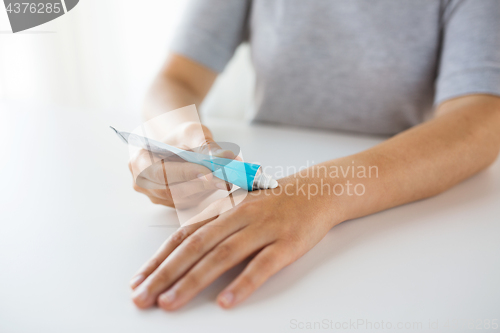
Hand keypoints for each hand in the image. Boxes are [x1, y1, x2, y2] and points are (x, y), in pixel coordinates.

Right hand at [129, 122, 234, 207]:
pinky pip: (190, 202)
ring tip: (226, 178)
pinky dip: (206, 193)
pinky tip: (218, 182)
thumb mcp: (193, 132)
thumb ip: (207, 145)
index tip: (208, 172)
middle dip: (201, 184)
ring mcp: (157, 196)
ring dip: (206, 190)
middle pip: (172, 190)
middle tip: (225, 179)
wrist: (179, 145)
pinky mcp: (173, 203)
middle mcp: (144, 183)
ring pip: (183, 199)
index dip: (185, 174)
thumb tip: (227, 156)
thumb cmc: (180, 137)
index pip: (161, 173)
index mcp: (140, 161)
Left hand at [129, 174, 340, 309]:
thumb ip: (215, 225)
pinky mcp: (287, 243)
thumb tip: (183, 251)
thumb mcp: (241, 206)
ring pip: (222, 255)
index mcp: (225, 210)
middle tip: (142, 298)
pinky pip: (263, 265)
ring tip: (170, 302)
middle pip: (196, 246)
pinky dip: (243, 283)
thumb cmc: (275, 202)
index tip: (138, 280)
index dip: (159, 258)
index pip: (184, 235)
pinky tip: (226, 301)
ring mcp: (263, 229)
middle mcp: (239, 217)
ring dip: (193, 281)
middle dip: (165, 273)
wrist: (318, 191)